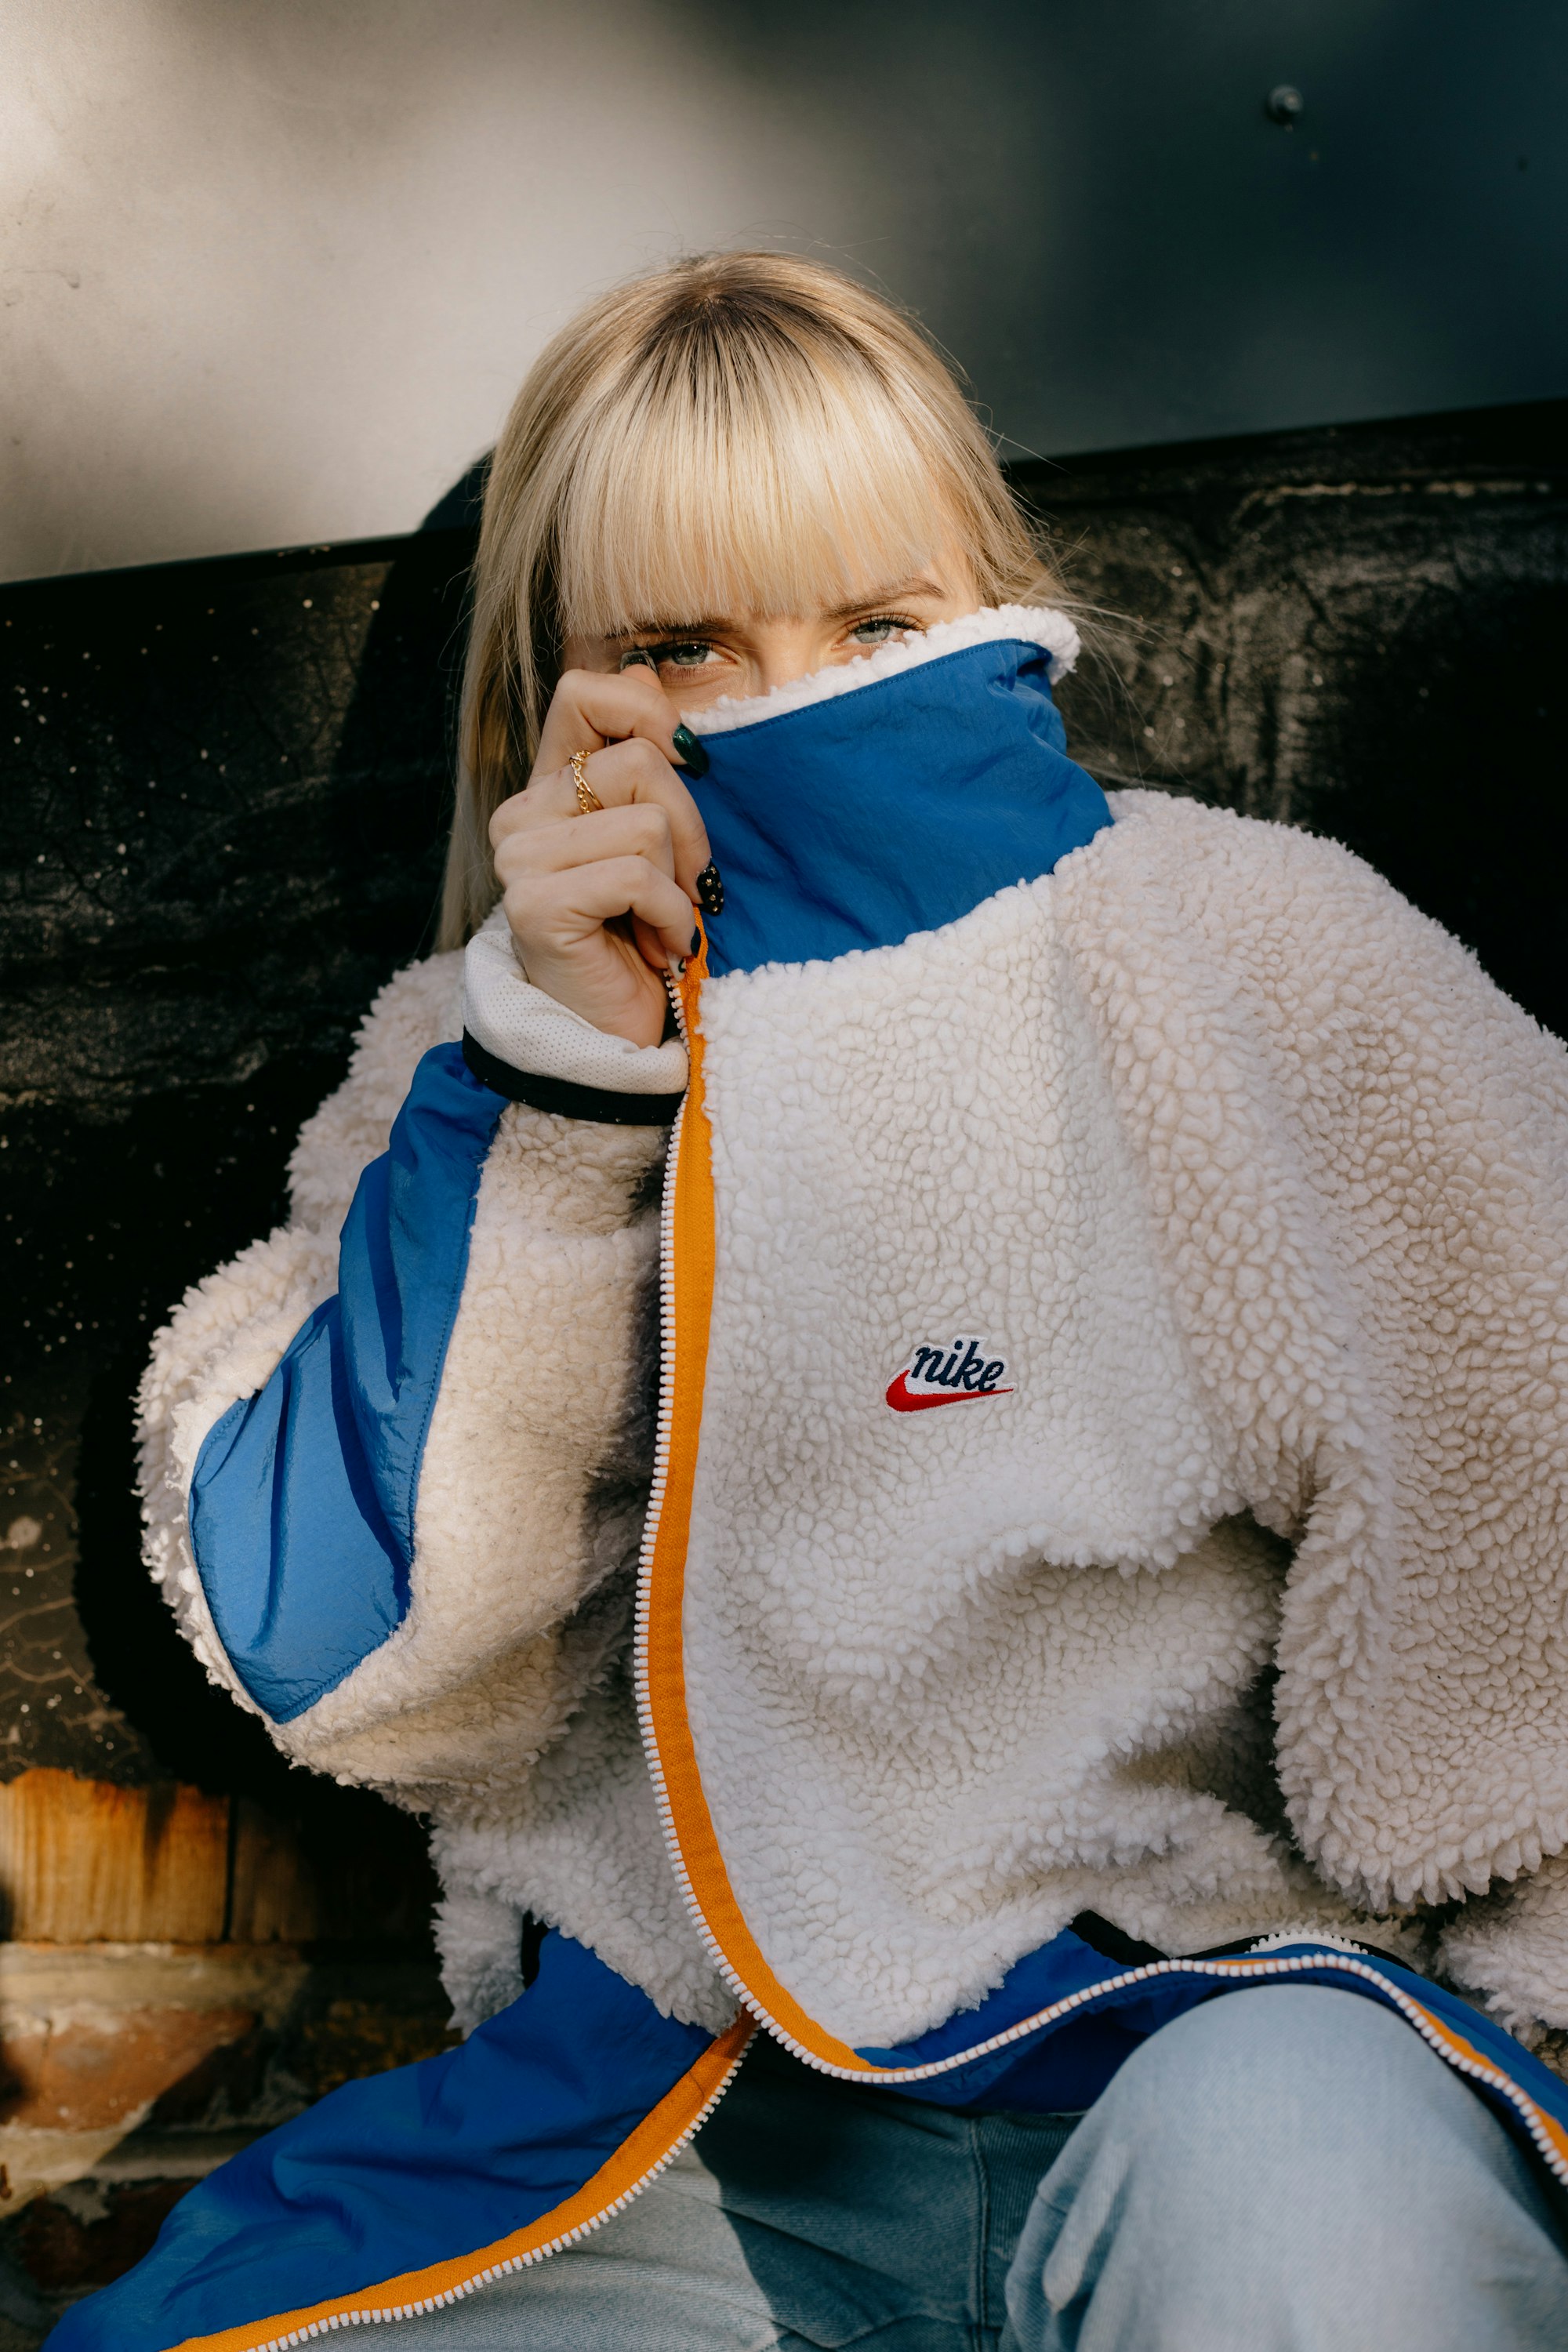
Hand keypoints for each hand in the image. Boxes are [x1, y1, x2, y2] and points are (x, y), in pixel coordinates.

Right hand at [490, 669, 710, 1046]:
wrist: (612, 1036)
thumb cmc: (641, 937)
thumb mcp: (654, 841)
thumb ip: (645, 762)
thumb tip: (643, 668)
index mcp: (548, 788)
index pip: (583, 691)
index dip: (647, 710)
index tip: (688, 765)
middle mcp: (520, 816)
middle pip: (639, 762)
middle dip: (691, 828)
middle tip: (691, 886)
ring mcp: (518, 859)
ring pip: (647, 822)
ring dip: (680, 883)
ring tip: (667, 924)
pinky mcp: (533, 903)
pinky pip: (635, 876)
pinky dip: (670, 916)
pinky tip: (661, 948)